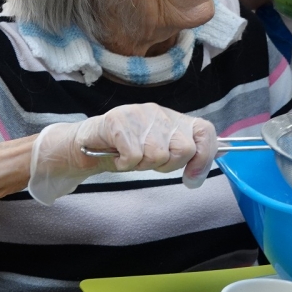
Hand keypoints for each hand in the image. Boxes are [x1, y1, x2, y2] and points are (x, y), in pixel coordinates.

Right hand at [27, 103, 216, 204]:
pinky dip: (124, 164)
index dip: (205, 156)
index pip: (205, 131)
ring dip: (142, 165)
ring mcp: (138, 114)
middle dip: (167, 166)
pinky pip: (134, 156)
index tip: (192, 178)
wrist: (85, 145)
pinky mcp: (118, 121)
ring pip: (157, 155)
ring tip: (130, 157)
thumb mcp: (157, 152)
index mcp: (171, 119)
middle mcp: (158, 113)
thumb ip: (181, 156)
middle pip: (184, 148)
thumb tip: (200, 173)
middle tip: (147, 163)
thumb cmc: (124, 150)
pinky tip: (117, 157)